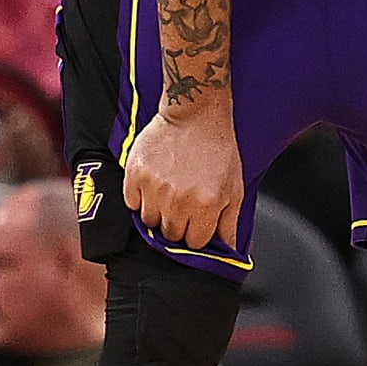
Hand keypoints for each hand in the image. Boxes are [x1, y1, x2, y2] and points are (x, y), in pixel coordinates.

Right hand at [123, 104, 243, 250]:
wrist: (196, 113)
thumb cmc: (218, 149)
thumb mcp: (235, 187)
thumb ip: (229, 224)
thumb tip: (227, 252)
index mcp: (206, 206)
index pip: (195, 243)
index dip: (198, 233)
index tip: (199, 220)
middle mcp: (178, 200)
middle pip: (171, 235)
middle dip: (180, 224)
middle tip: (186, 203)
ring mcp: (154, 188)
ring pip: (149, 222)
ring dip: (159, 212)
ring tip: (171, 190)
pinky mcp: (134, 175)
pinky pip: (131, 203)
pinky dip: (140, 198)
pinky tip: (155, 182)